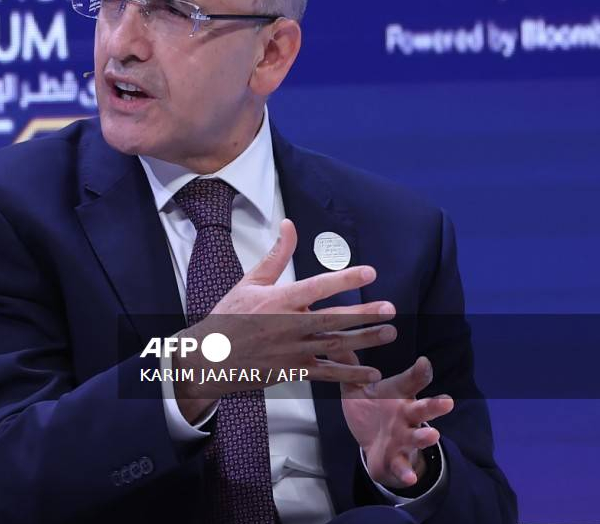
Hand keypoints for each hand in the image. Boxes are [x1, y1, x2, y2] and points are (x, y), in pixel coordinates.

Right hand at [174, 219, 396, 421]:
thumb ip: (276, 255)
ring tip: (389, 334)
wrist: (210, 358)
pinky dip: (350, 374)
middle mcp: (289, 326)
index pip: (317, 286)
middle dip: (364, 314)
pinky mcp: (293, 371)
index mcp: (279, 300)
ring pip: (335, 346)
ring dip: (364, 340)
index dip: (345, 279)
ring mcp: (292, 351)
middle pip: (333, 319)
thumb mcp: (250, 281)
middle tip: (389, 309)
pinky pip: (327, 373)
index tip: (369, 272)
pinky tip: (370, 374)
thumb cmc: (229, 317)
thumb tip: (289, 225)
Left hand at [326, 351, 453, 489]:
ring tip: (433, 435)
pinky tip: (409, 476)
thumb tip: (332, 340)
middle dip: (435, 406)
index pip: (411, 380)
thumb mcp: (356, 388)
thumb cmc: (370, 410)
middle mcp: (406, 415)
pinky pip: (403, 466)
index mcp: (398, 394)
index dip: (419, 372)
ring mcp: (404, 438)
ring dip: (425, 438)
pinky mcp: (397, 459)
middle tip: (447, 402)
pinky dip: (406, 471)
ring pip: (419, 437)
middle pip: (424, 409)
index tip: (424, 362)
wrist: (374, 447)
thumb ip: (348, 366)